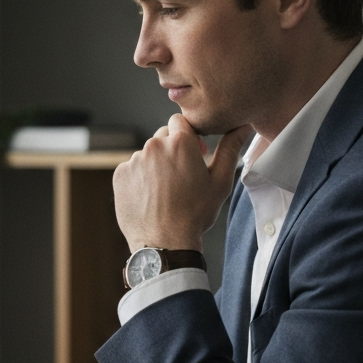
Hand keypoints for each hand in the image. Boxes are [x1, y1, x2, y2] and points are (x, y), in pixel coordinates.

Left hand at [113, 115, 252, 251]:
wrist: (164, 242)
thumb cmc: (195, 213)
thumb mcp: (220, 182)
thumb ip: (230, 149)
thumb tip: (242, 127)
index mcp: (180, 142)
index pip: (180, 121)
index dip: (188, 136)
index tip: (194, 153)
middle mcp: (154, 146)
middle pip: (163, 136)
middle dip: (172, 149)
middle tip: (181, 175)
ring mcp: (134, 160)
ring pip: (147, 154)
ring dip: (156, 165)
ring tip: (166, 190)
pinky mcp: (120, 174)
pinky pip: (132, 168)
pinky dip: (140, 178)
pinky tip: (150, 196)